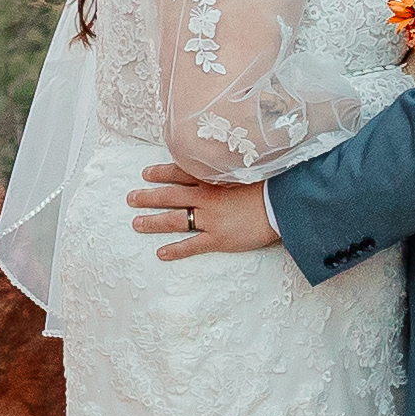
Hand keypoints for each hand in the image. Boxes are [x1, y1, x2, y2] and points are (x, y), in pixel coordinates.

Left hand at [130, 160, 279, 259]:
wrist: (283, 205)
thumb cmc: (272, 184)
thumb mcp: (249, 169)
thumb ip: (231, 168)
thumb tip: (223, 163)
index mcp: (214, 179)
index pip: (180, 173)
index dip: (161, 173)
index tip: (146, 173)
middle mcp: (207, 197)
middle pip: (171, 196)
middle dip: (148, 197)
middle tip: (131, 198)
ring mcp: (210, 219)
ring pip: (175, 220)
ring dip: (153, 222)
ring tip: (136, 223)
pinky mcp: (218, 238)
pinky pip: (191, 245)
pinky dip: (175, 250)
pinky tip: (160, 253)